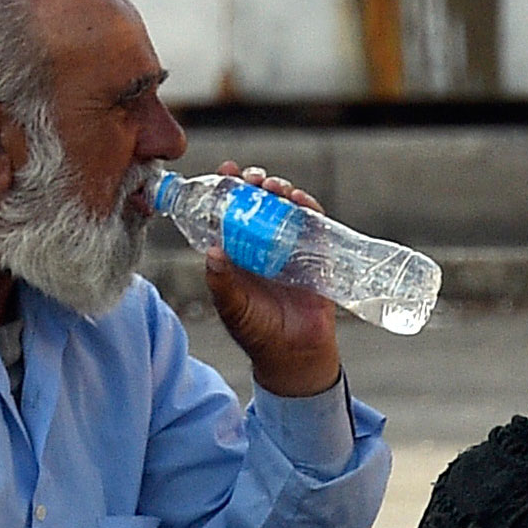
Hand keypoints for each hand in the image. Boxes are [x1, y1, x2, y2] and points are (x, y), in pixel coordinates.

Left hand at [185, 163, 343, 398]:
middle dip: (255, 186)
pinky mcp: (315, 255)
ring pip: (285, 209)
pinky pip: (313, 225)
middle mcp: (263, 245)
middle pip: (259, 204)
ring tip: (273, 186)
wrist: (293, 355)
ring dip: (280, 192)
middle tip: (252, 178)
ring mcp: (290, 248)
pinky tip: (299, 200)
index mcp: (238, 253)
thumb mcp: (233, 308)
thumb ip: (221, 283)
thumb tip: (212, 252)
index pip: (231, 213)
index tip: (225, 172)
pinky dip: (308, 208)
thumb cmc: (257, 332)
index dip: (228, 191)